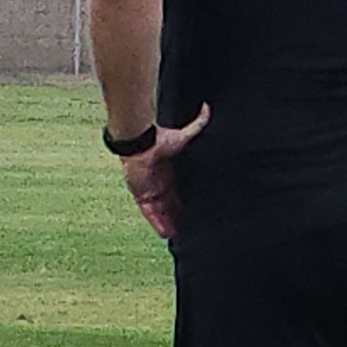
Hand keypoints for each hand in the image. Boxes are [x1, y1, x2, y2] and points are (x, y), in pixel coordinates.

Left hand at [118, 107, 211, 241]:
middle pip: (171, 205)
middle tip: (188, 230)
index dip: (185, 202)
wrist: (139, 142)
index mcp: (171, 173)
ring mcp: (150, 190)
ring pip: (161, 212)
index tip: (194, 212)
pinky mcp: (141, 195)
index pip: (179, 191)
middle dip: (178, 216)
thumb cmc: (160, 139)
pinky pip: (150, 213)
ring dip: (168, 223)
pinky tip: (165, 234)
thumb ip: (196, 125)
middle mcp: (160, 183)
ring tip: (178, 238)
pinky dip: (157, 223)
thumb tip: (207, 108)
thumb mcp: (182, 135)